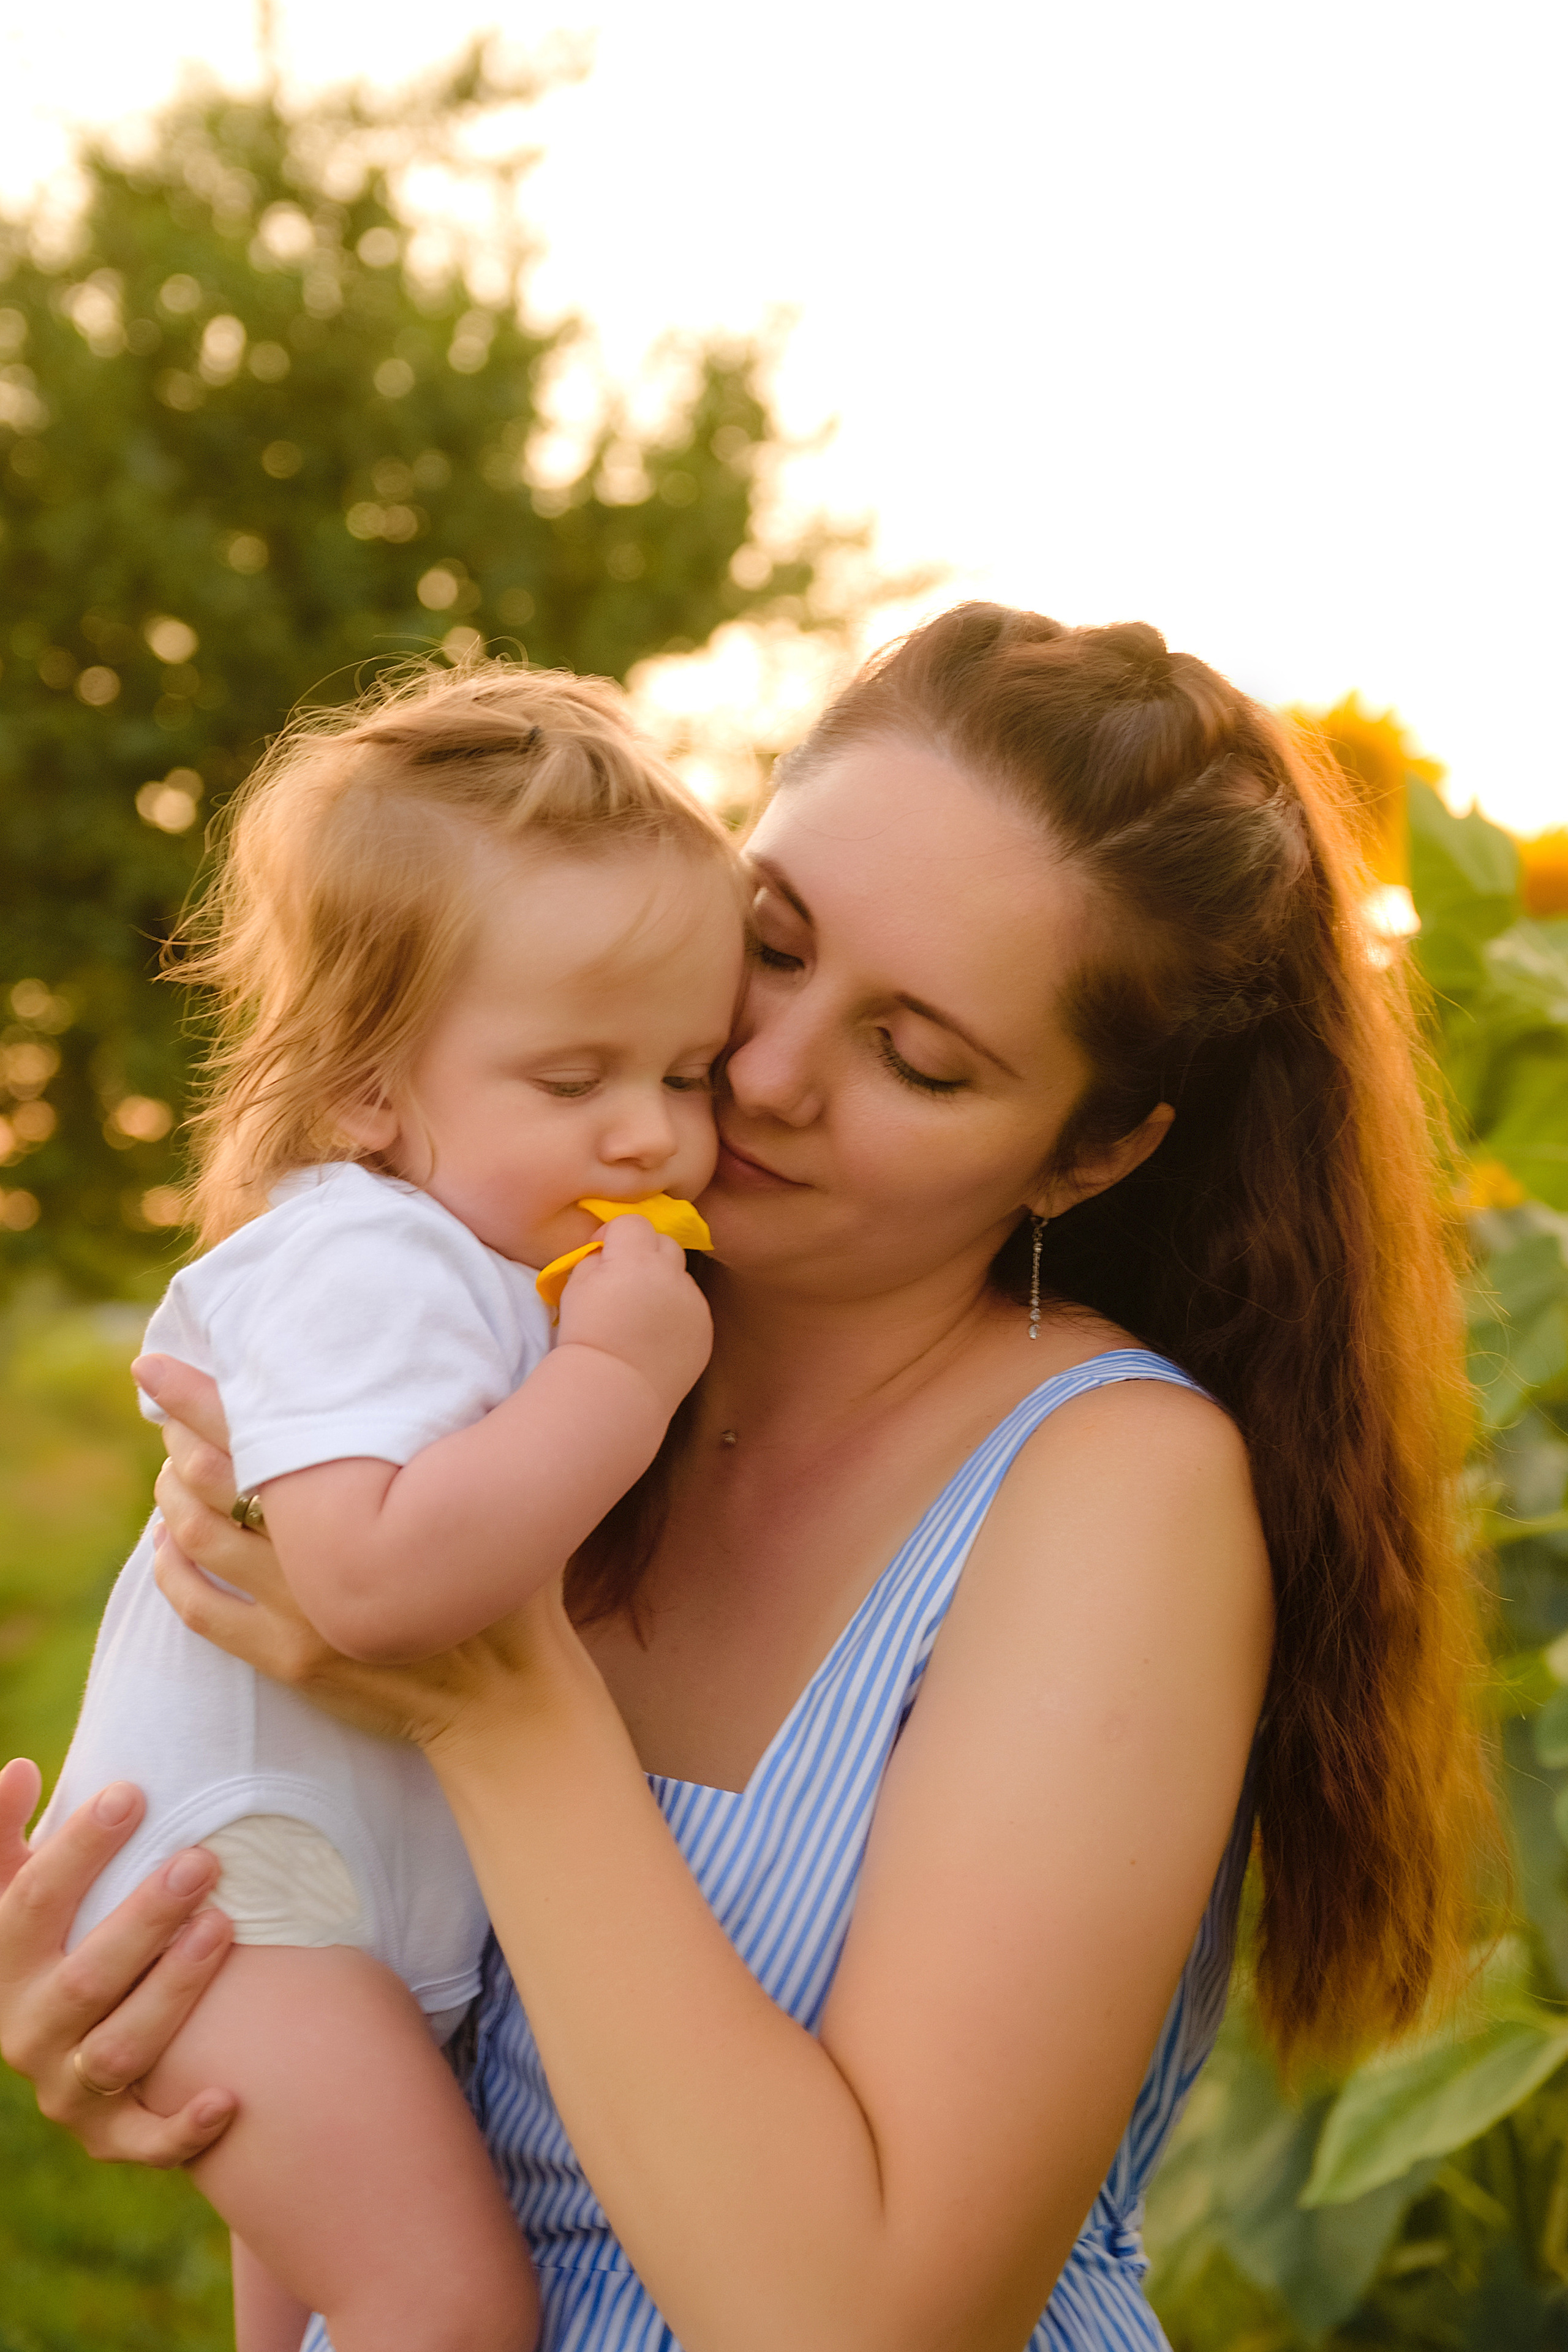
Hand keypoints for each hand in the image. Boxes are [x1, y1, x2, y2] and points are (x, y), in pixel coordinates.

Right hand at [0, 1757, 237, 2163]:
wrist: (60, 2036)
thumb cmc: (51, 1934)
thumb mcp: (13, 1884)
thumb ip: (5, 1831)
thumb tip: (19, 1770)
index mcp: (2, 1962)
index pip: (32, 1902)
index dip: (77, 1848)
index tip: (132, 1793)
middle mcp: (26, 2030)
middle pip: (86, 1978)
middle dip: (144, 1919)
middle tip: (202, 1861)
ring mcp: (66, 2085)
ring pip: (120, 2048)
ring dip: (172, 1993)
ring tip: (222, 1928)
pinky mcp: (106, 2132)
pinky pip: (143, 2140)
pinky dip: (181, 2128)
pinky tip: (228, 2098)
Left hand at [139, 1355, 587, 1757]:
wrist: (506, 1698)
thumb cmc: (510, 1589)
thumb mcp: (485, 1501)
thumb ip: (447, 1447)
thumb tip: (412, 1378)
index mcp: (367, 1503)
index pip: (262, 1433)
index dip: (200, 1398)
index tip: (158, 1367)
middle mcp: (322, 1556)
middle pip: (215, 1480)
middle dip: (181, 1442)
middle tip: (172, 1419)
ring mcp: (300, 1613)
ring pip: (199, 1540)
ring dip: (172, 1500)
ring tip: (171, 1476)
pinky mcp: (289, 1661)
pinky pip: (202, 1610)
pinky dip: (173, 1572)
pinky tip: (168, 1547)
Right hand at [556, 1213, 712, 1414]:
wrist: (613, 1390)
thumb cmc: (585, 1338)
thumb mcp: (574, 1288)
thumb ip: (594, 1259)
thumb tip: (608, 1251)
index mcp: (634, 1258)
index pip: (632, 1222)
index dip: (614, 1234)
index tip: (602, 1252)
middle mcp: (670, 1273)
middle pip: (663, 1242)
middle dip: (644, 1251)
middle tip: (624, 1278)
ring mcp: (692, 1300)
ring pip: (679, 1274)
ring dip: (662, 1281)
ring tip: (640, 1311)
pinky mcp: (704, 1325)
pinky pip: (691, 1305)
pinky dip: (676, 1310)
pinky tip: (656, 1333)